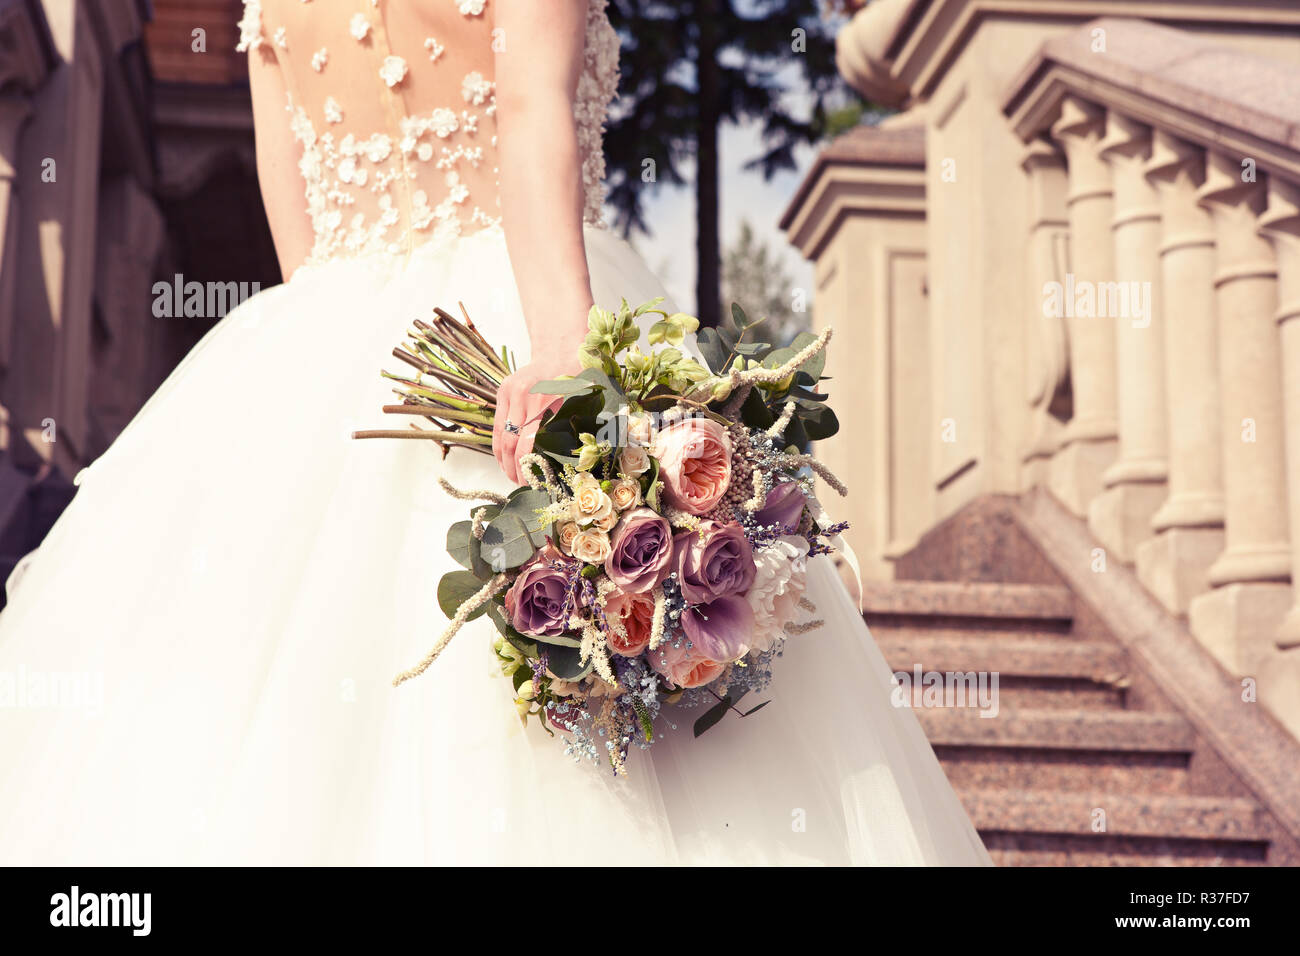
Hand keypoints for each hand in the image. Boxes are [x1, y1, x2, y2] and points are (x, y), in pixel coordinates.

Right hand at [493, 346, 581, 483]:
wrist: (562, 349)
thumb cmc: (577, 378)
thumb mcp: (581, 404)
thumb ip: (572, 430)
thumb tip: (570, 464)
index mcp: (546, 402)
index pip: (527, 444)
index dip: (527, 468)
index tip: (531, 484)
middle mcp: (524, 397)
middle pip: (510, 443)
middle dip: (513, 468)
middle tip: (520, 484)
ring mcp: (510, 393)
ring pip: (500, 435)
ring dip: (502, 459)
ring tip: (510, 474)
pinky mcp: (503, 391)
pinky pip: (497, 424)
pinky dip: (499, 443)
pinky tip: (504, 457)